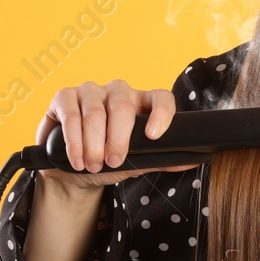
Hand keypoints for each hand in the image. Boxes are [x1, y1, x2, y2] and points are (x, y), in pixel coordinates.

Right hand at [34, 78, 201, 190]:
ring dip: (93, 143)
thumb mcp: (137, 161)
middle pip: (123, 107)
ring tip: (93, 166)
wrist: (74, 169)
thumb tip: (195, 160)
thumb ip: (161, 158)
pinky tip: (76, 158)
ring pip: (95, 112)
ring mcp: (91, 91)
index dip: (161, 114)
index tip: (153, 136)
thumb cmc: (109, 160)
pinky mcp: (64, 96)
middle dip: (118, 139)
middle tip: (113, 162)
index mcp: (142, 103)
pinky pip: (70, 113)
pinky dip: (73, 140)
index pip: (161, 98)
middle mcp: (118, 92)